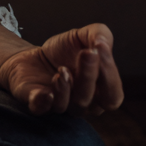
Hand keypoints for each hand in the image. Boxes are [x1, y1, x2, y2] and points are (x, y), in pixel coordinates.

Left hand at [0, 23, 123, 116]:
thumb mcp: (83, 37)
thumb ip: (100, 35)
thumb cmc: (63, 51)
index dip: (110, 74)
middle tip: (86, 53)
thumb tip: (103, 42)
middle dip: (90, 77)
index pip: (113, 95)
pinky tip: (47, 92)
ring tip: (62, 70)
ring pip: (69, 107)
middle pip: (92, 102)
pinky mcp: (36, 104)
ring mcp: (60, 106)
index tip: (100, 47)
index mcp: (100, 92)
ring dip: (67, 88)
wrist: (33, 55)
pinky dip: (44, 102)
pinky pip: (42, 110)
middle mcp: (83, 104)